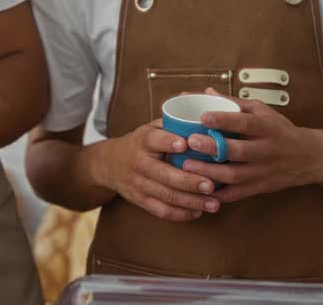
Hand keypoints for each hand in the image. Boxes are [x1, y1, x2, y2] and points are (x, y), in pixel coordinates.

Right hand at [93, 119, 219, 220]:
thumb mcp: (151, 128)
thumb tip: (207, 109)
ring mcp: (138, 184)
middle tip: (211, 184)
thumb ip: (175, 123)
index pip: (154, 140)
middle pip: (164, 174)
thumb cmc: (141, 143)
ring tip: (214, 203)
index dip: (169, 142)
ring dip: (191, 202)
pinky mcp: (140, 200)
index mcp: (143, 140)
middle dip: (189, 181)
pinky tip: (198, 212)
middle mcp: (139, 162)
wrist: (109, 164)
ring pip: (166, 196)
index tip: (186, 145)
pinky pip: (161, 211)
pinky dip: (181, 214)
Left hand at [179, 88, 322, 203]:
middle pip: (238, 150)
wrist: (310, 157)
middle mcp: (267, 150)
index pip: (245, 122)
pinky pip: (238, 194)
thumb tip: (205, 92)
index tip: (203, 117)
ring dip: (210, 172)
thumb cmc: (280, 130)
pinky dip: (219, 195)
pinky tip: (201, 189)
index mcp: (267, 127)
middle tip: (191, 142)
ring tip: (187, 166)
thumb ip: (233, 103)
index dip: (224, 120)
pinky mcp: (260, 188)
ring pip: (235, 175)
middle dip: (213, 147)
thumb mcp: (262, 111)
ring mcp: (263, 171)